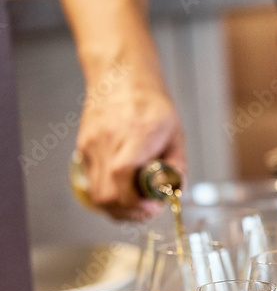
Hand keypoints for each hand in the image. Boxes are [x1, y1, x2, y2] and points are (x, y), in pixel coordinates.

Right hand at [76, 77, 186, 220]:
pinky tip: (123, 189)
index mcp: (135, 134)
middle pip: (107, 195)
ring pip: (97, 195)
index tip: (153, 206)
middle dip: (130, 212)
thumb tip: (175, 192)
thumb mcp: (175, 134)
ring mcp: (92, 146)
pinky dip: (109, 194)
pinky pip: (92, 183)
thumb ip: (177, 166)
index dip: (137, 201)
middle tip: (147, 209)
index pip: (123, 175)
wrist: (120, 79)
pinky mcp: (84, 149)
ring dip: (118, 207)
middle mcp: (108, 141)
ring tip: (136, 203)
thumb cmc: (150, 103)